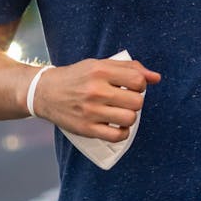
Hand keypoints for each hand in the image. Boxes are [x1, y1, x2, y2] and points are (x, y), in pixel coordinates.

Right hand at [31, 58, 160, 141]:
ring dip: (129, 117)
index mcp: (100, 71)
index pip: (138, 80)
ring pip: (129, 118)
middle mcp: (96, 90)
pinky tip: (116, 126)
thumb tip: (156, 78)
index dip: (140, 84)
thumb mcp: (99, 65)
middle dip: (135, 101)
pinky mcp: (86, 128)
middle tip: (125, 100)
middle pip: (137, 101)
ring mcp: (90, 111)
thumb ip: (129, 68)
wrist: (43, 92)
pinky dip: (122, 133)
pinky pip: (117, 136)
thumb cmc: (76, 77)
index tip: (131, 86)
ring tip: (120, 113)